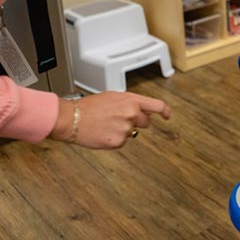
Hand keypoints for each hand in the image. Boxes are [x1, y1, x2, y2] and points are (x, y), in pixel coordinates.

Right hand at [51, 92, 170, 148]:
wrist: (72, 118)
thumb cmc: (89, 107)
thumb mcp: (113, 97)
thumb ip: (130, 103)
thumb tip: (141, 109)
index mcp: (131, 100)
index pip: (157, 106)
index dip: (165, 111)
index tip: (167, 115)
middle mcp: (131, 114)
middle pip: (146, 122)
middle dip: (137, 122)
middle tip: (120, 119)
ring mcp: (125, 128)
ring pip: (132, 132)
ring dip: (122, 130)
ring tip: (106, 124)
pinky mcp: (118, 141)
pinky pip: (122, 142)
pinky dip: (114, 139)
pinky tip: (103, 132)